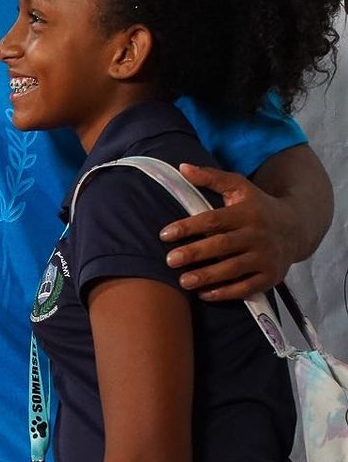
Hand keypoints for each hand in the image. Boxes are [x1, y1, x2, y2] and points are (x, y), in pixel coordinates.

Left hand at [159, 164, 298, 300]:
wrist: (296, 228)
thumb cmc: (258, 207)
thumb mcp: (239, 187)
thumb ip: (211, 177)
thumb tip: (182, 167)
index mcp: (247, 212)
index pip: (214, 220)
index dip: (188, 227)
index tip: (165, 234)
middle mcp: (258, 235)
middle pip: (222, 246)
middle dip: (195, 253)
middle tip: (170, 260)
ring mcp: (265, 257)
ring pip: (233, 269)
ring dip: (207, 276)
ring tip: (183, 281)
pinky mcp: (270, 277)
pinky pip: (246, 288)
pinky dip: (225, 293)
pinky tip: (204, 294)